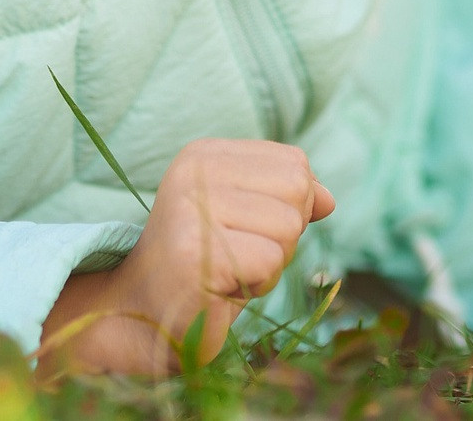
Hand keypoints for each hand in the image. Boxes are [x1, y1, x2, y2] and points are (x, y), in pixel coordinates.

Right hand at [39, 138, 334, 376]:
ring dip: (269, 265)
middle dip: (283, 236)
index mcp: (204, 154)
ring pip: (288, 228)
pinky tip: (218, 290)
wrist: (143, 318)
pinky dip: (256, 285)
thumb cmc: (203, 269)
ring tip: (225, 273)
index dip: (288, 208)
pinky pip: (270, 262)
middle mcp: (193, 172)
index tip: (242, 231)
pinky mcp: (196, 252)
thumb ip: (287, 200)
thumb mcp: (247, 221)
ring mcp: (191, 210)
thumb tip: (329, 198)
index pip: (294, 163)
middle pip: (297, 191)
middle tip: (237, 257)